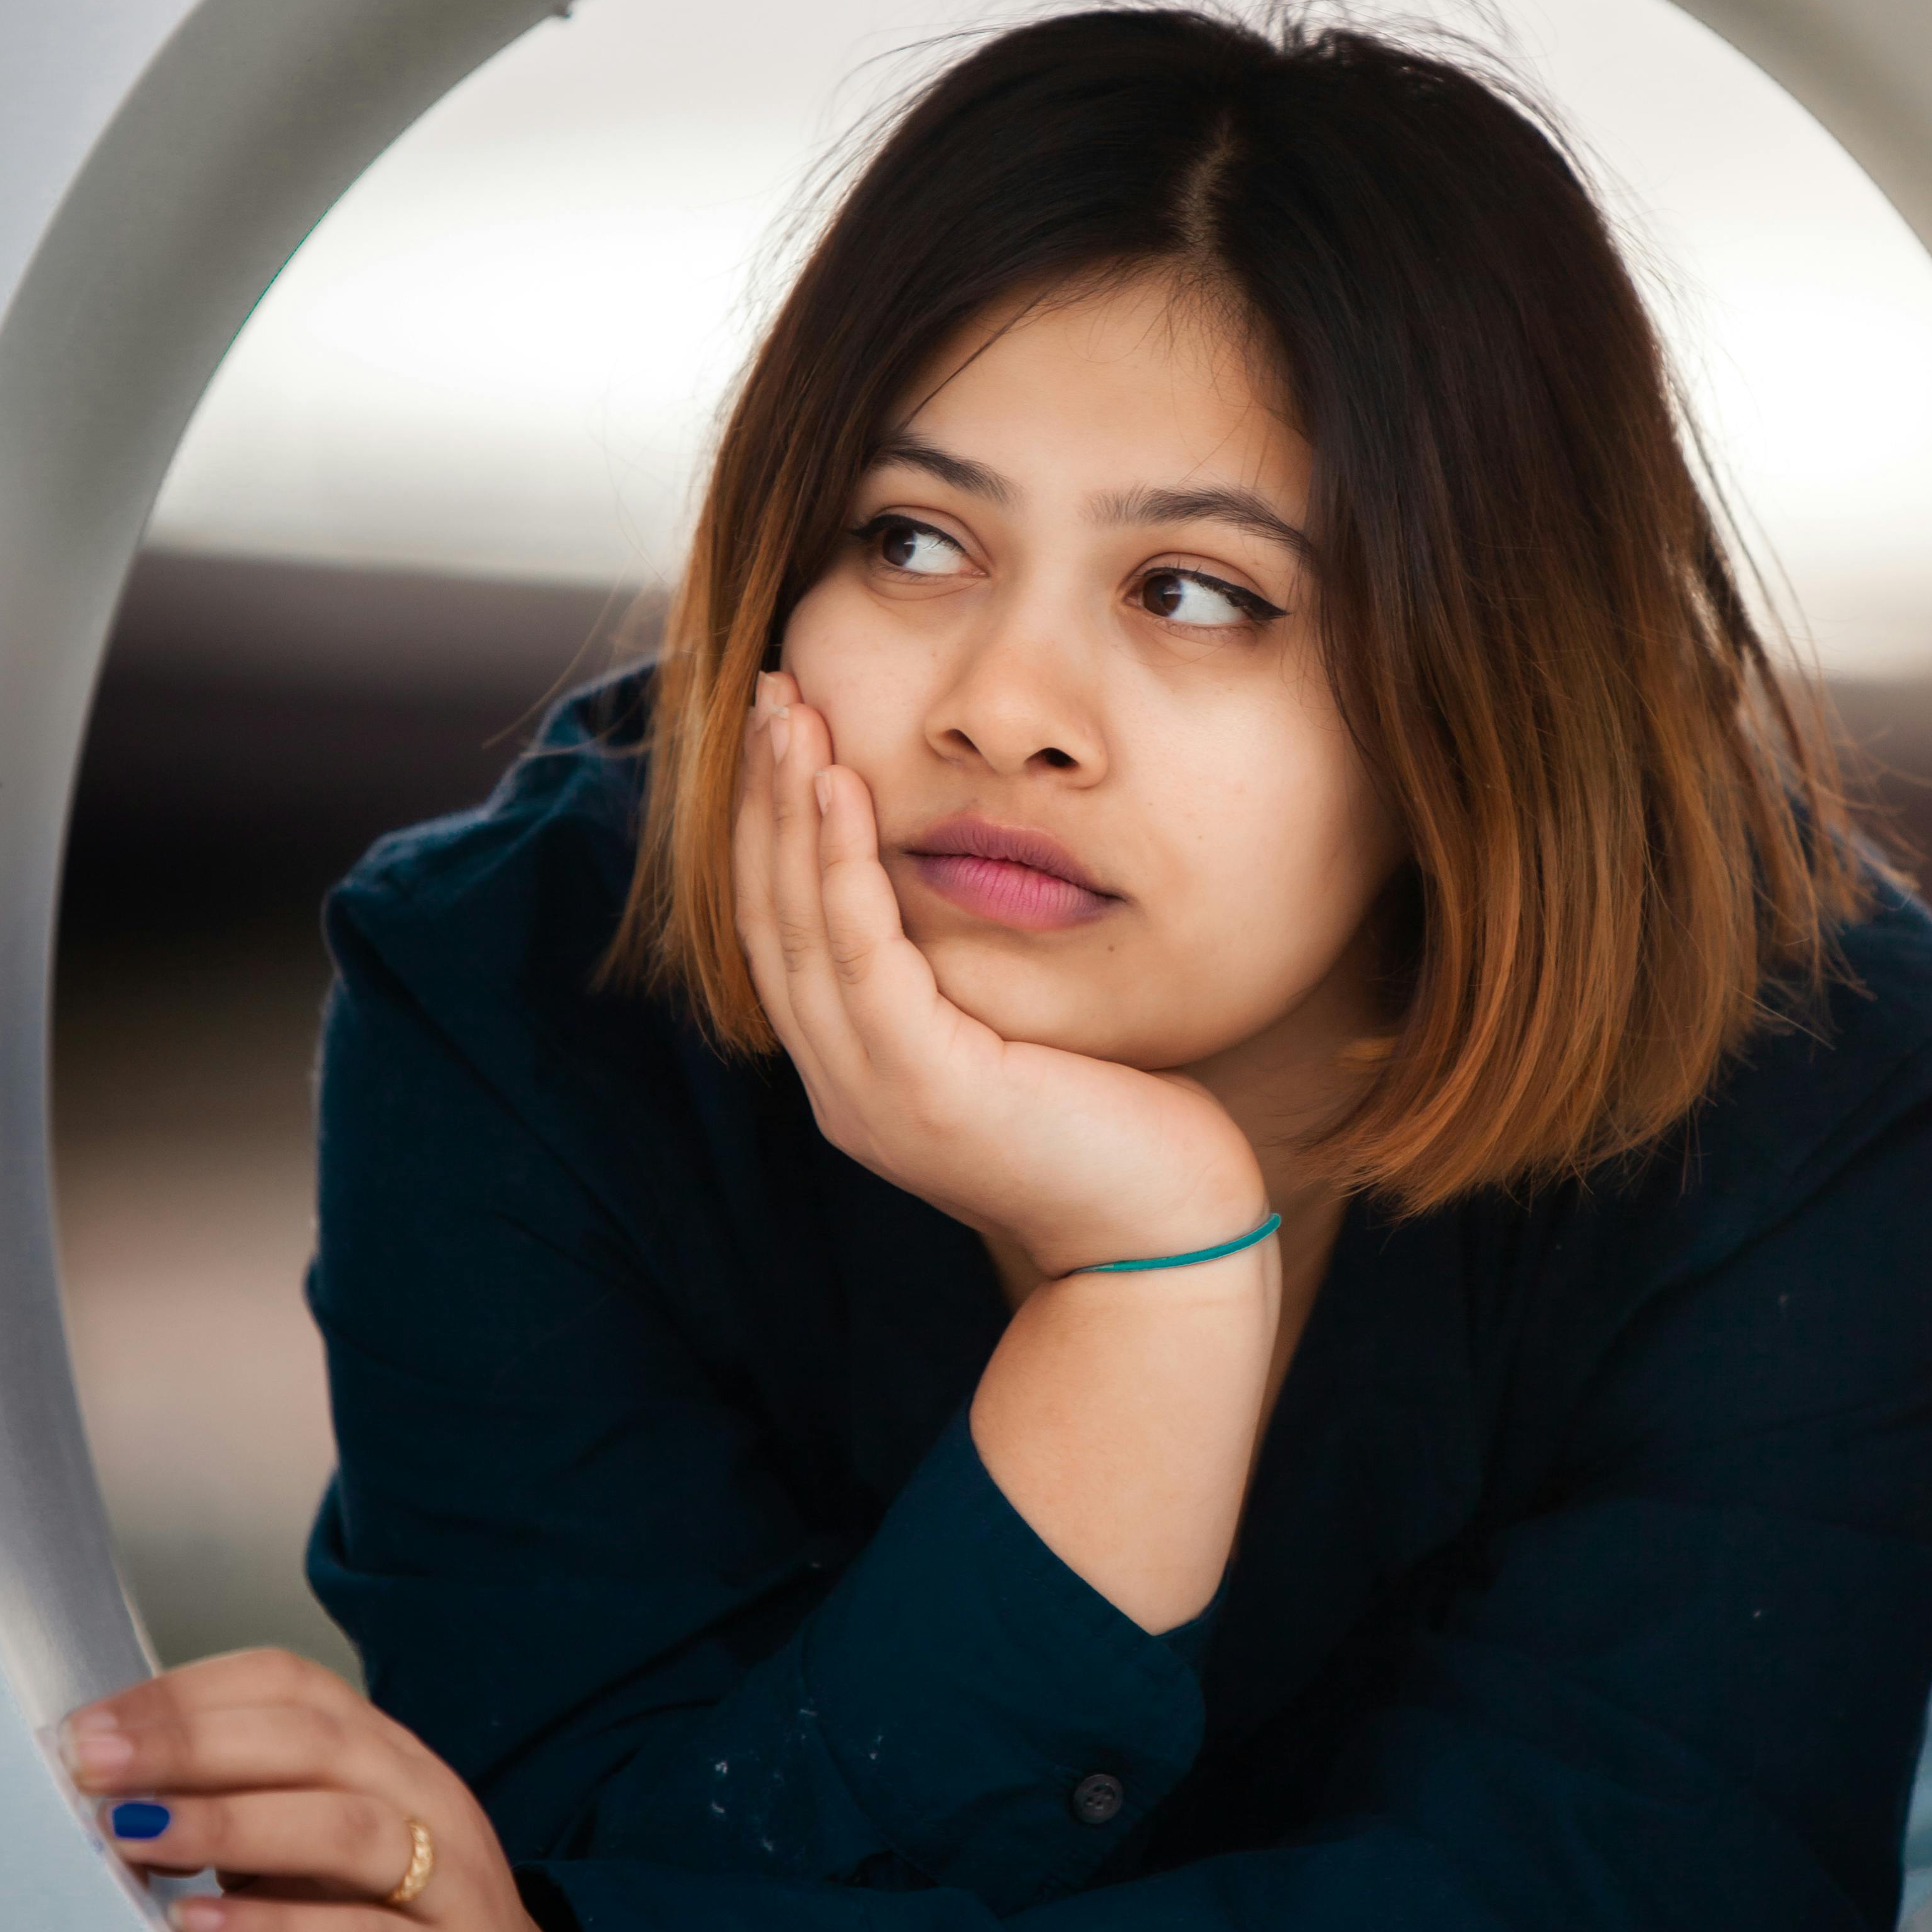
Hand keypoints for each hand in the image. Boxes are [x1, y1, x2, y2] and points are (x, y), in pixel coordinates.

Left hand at [64, 1650, 602, 1931]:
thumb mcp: (324, 1877)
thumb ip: (253, 1831)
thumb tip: (130, 1801)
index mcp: (395, 1767)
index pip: (295, 1689)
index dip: (192, 1693)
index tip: (96, 1724)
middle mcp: (430, 1806)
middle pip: (314, 1740)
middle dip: (192, 1742)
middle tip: (95, 1763)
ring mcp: (452, 1890)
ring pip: (345, 1825)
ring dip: (229, 1820)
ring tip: (136, 1832)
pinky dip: (275, 1927)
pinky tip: (200, 1924)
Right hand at [731, 678, 1268, 1277]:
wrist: (1169, 1239)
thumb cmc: (1121, 1129)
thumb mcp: (1024, 1033)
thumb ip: (972, 974)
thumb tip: (967, 881)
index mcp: (861, 1073)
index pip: (787, 933)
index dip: (772, 829)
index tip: (785, 731)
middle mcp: (845, 1086)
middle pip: (770, 918)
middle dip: (762, 799)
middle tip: (769, 692)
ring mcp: (873, 1093)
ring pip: (798, 927)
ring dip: (788, 811)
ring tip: (792, 713)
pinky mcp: (923, 1090)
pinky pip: (861, 956)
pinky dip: (841, 864)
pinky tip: (842, 787)